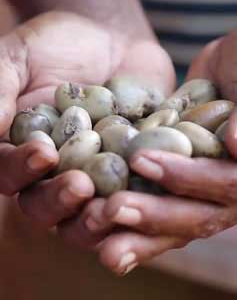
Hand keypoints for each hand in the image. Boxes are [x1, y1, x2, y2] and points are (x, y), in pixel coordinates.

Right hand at [0, 11, 173, 269]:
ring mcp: (85, 182)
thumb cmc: (52, 43)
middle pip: (40, 207)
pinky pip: (127, 208)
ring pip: (79, 221)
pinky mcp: (124, 183)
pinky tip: (151, 200)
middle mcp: (42, 175)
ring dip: (93, 222)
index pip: (4, 171)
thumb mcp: (16, 54)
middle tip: (80, 185)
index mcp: (10, 148)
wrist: (109, 40)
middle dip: (58, 201)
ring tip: (114, 205)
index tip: (44, 151)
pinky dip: (136, 212)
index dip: (20, 168)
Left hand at [95, 32, 236, 274]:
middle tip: (111, 211)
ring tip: (103, 250)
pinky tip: (93, 233)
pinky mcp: (167, 189)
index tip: (142, 161)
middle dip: (152, 216)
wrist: (222, 67)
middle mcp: (226, 193)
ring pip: (168, 225)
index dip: (187, 177)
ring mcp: (195, 196)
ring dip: (135, 236)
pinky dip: (123, 224)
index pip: (227, 184)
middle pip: (193, 217)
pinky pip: (147, 209)